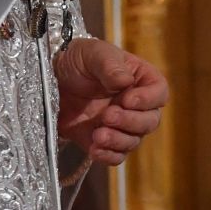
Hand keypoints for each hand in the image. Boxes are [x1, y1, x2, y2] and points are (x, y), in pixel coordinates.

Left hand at [54, 39, 167, 165]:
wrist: (51, 81)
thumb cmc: (77, 60)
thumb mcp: (93, 53)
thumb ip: (110, 65)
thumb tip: (125, 81)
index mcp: (140, 79)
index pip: (159, 92)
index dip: (148, 99)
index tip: (126, 99)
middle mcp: (135, 104)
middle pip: (150, 121)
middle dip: (131, 122)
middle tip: (107, 116)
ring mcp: (120, 125)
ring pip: (133, 141)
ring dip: (118, 140)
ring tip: (97, 135)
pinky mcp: (103, 141)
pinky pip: (116, 156)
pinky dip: (108, 156)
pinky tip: (94, 149)